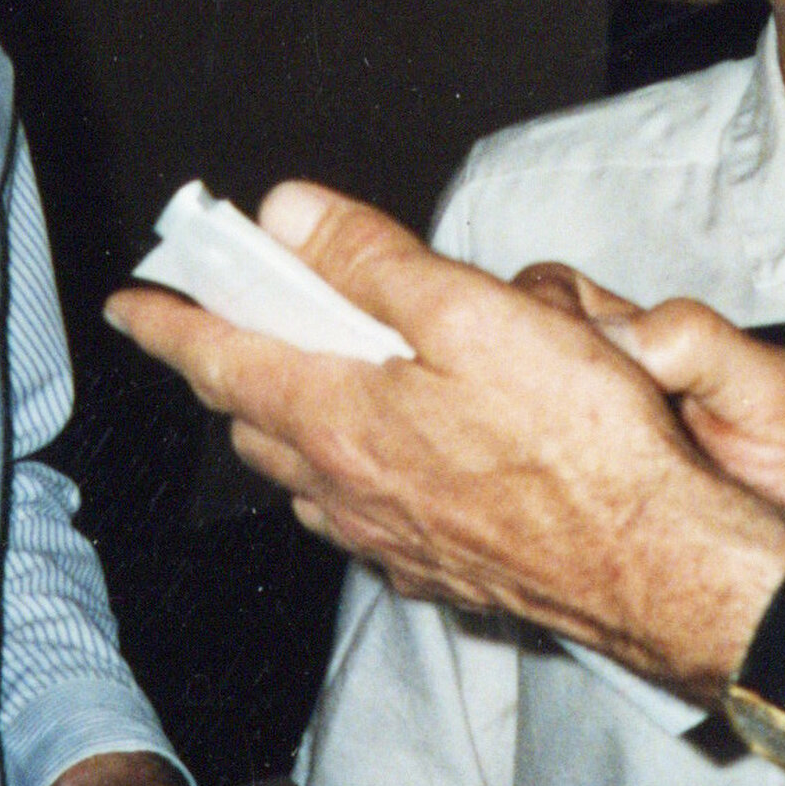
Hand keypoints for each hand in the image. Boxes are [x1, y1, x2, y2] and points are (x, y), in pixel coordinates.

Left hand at [110, 186, 784, 695]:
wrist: (654, 567)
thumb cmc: (580, 443)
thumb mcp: (474, 315)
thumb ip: (371, 262)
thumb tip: (285, 214)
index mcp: (340, 416)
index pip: (221, 359)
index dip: (170, 325)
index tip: (130, 305)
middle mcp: (346, 487)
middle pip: (256, 420)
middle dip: (237, 368)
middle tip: (244, 321)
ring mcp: (388, 539)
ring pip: (305, 477)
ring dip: (292, 427)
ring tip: (317, 385)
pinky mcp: (437, 571)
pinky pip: (363, 520)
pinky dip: (353, 480)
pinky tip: (397, 463)